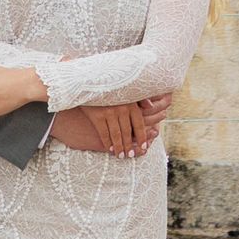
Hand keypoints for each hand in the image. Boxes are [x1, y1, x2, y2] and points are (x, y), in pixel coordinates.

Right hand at [58, 93, 173, 158]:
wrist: (87, 83)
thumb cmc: (109, 88)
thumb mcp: (125, 90)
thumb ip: (139, 99)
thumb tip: (150, 106)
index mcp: (131, 104)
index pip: (139, 124)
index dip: (142, 137)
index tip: (143, 147)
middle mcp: (121, 109)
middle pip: (127, 132)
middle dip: (130, 146)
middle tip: (131, 155)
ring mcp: (109, 113)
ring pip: (116, 135)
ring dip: (119, 147)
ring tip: (120, 155)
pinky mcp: (97, 116)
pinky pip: (103, 133)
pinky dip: (107, 143)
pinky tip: (109, 149)